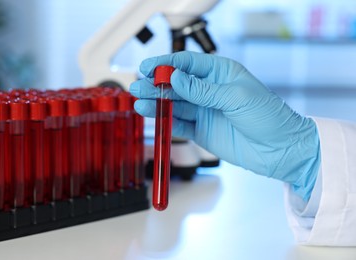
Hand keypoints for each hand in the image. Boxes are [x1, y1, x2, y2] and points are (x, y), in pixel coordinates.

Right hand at [130, 51, 320, 199]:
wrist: (280, 150)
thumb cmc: (268, 117)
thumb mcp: (236, 97)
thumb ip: (203, 89)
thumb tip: (176, 78)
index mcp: (221, 73)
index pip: (187, 63)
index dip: (166, 64)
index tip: (148, 67)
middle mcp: (210, 90)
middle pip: (176, 84)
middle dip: (156, 84)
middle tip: (138, 86)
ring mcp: (204, 111)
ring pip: (175, 104)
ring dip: (157, 103)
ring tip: (140, 102)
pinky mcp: (201, 131)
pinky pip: (179, 124)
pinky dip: (166, 121)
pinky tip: (154, 117)